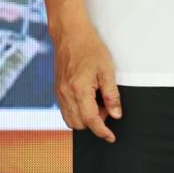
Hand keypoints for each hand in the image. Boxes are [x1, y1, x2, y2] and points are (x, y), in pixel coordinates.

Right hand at [53, 22, 123, 141]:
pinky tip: (88, 99)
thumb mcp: (107, 70)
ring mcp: (59, 93)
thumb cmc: (90, 48)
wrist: (70, 35)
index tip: (111, 137)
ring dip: (85, 118)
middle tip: (107, 107)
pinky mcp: (57, 91)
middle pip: (79, 124)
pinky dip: (77, 112)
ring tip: (98, 101)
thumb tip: (116, 115)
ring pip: (70, 120)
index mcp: (79, 90)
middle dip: (95, 122)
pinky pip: (66, 110)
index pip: (91, 120)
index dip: (102, 131)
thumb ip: (112, 95)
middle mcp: (66, 94)